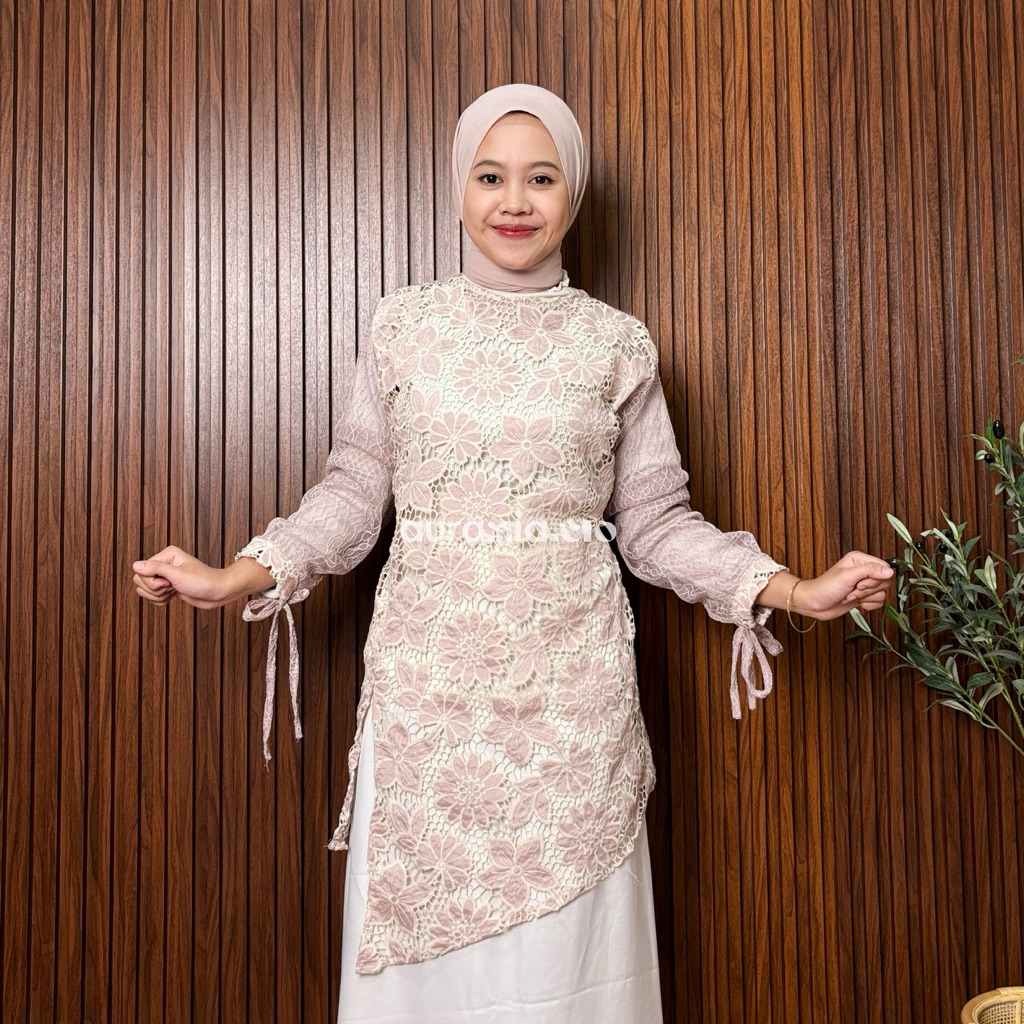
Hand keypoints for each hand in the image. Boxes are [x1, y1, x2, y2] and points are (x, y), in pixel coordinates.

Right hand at [133, 547, 271, 609]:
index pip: (141, 571)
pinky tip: (173, 596)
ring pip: (144, 590)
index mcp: (166, 555)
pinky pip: (151, 596)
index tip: (169, 583)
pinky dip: (160, 601)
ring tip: (173, 592)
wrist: (218, 593)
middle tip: (172, 587)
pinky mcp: (167, 587)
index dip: (152, 582)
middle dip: (154, 590)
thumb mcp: (178, 575)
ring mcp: (165, 576)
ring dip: (157, 596)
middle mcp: (164, 564)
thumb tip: (135, 565)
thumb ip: (155, 569)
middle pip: (140, 581)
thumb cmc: (203, 581)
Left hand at [790, 551, 893, 620]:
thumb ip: (869, 571)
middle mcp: (863, 570)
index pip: (883, 567)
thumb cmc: (825, 587)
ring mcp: (864, 584)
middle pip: (884, 581)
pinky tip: (856, 603)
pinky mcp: (863, 596)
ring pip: (882, 593)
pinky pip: (878, 602)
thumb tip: (890, 572)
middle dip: (868, 590)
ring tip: (850, 596)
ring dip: (865, 597)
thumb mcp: (847, 576)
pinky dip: (868, 605)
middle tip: (852, 590)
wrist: (814, 604)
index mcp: (860, 559)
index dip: (875, 578)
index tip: (860, 583)